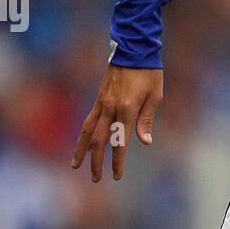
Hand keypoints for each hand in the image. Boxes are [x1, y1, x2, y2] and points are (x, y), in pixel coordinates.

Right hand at [70, 66, 163, 181]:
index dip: (117, 161)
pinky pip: (88, 120)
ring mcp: (102, 103)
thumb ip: (147, 120)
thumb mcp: (155, 95)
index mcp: (127, 109)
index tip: (116, 176)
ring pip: (87, 131)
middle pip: (99, 141)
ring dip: (81, 150)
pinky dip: (84, 134)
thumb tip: (145, 142)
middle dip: (96, 162)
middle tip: (96, 179)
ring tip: (75, 166)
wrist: (134, 49)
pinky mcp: (99, 98)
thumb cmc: (149, 73)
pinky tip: (82, 144)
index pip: (120, 142)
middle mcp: (111, 108)